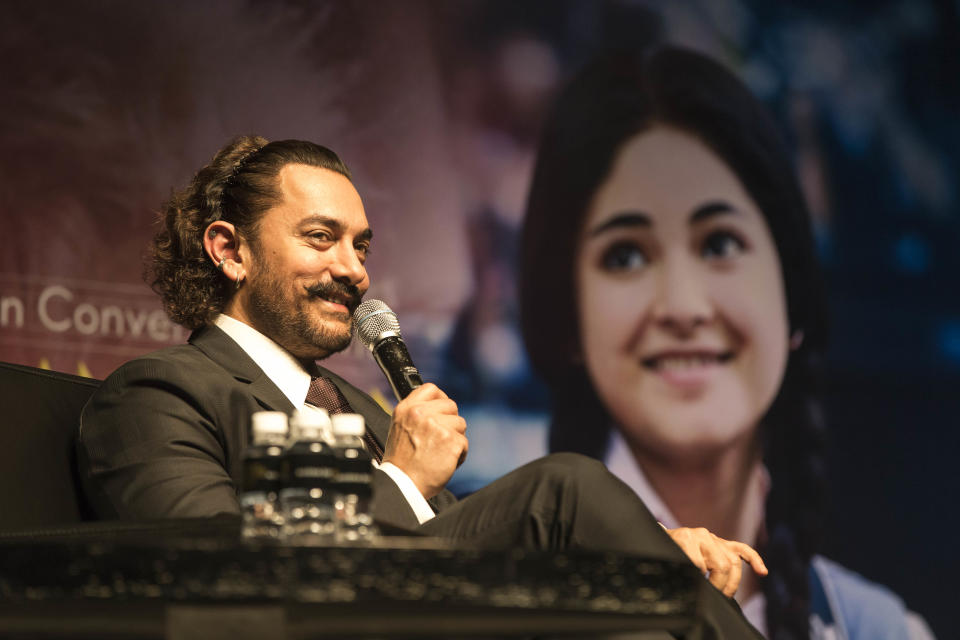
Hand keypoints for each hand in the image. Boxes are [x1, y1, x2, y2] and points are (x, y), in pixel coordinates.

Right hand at [382, 383, 467, 498]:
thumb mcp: (400, 429)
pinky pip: (464, 442)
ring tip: (440, 453)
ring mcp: (436, 425)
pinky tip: (445, 463)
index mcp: (406, 409)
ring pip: (460, 424)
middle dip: (450, 423)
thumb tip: (439, 407)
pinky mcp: (450, 440)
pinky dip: (459, 455)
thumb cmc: (402, 463)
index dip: (441, 399)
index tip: (443, 411)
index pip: (431, 389)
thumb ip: (416, 415)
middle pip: (451, 406)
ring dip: (455, 439)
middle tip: (439, 440)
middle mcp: (420, 413)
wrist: (402, 485)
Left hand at [664, 526, 767, 596]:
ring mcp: (715, 539)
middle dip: (720, 585)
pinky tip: (762, 572)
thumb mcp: (666, 560)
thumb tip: (686, 586)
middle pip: (722, 564)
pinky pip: (743, 550)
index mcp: (685, 539)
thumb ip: (677, 570)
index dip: (701, 582)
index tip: (698, 592)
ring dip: (732, 582)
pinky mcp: (724, 543)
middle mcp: (702, 535)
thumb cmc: (664, 553)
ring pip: (733, 561)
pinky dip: (754, 560)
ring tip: (726, 596)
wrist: (662, 538)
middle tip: (714, 597)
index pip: (700, 565)